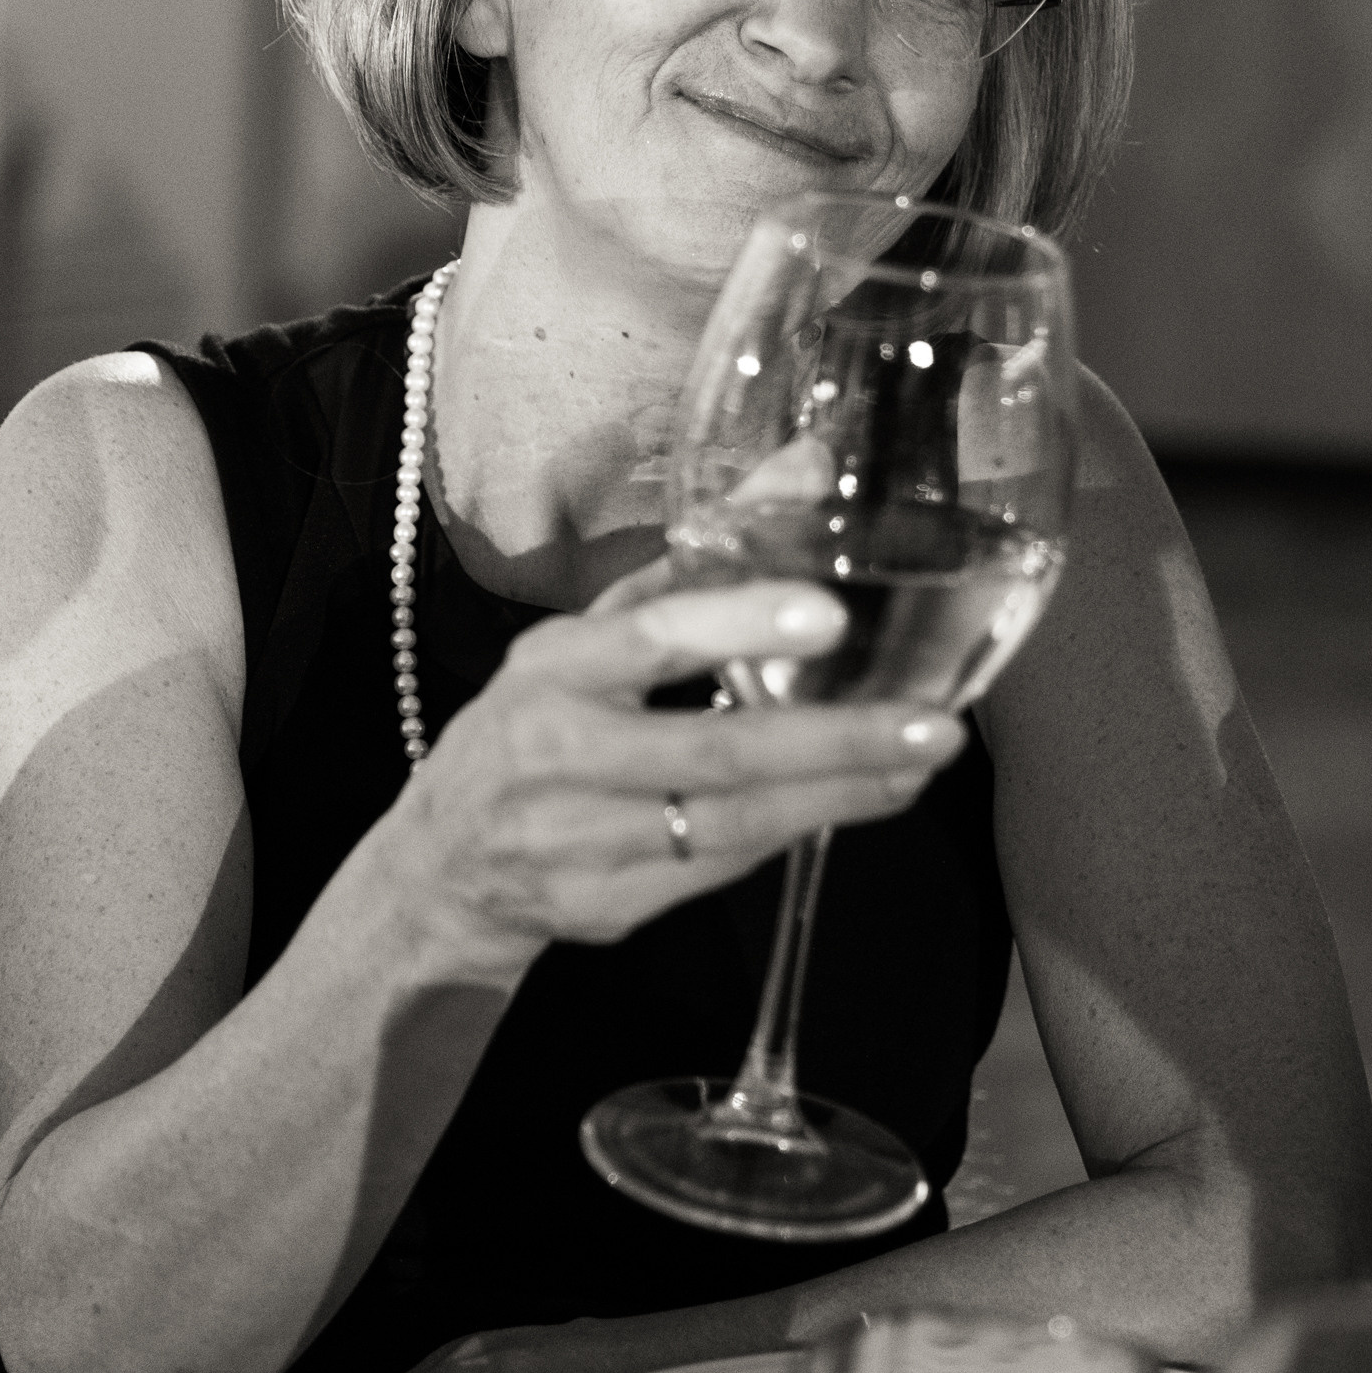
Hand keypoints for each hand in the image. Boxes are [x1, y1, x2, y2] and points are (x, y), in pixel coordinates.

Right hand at [393, 577, 965, 964]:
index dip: (738, 622)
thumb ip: (692, 564)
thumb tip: (808, 464)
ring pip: (728, 824)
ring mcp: (577, 843)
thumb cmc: (536, 728)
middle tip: (932, 725)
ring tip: (917, 763)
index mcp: (552, 669)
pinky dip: (792, 835)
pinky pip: (716, 873)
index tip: (829, 611)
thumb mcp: (586, 641)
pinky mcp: (603, 908)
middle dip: (834, 740)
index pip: (650, 637)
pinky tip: (858, 804)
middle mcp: (556, 755)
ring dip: (836, 796)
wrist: (439, 870)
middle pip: (713, 751)